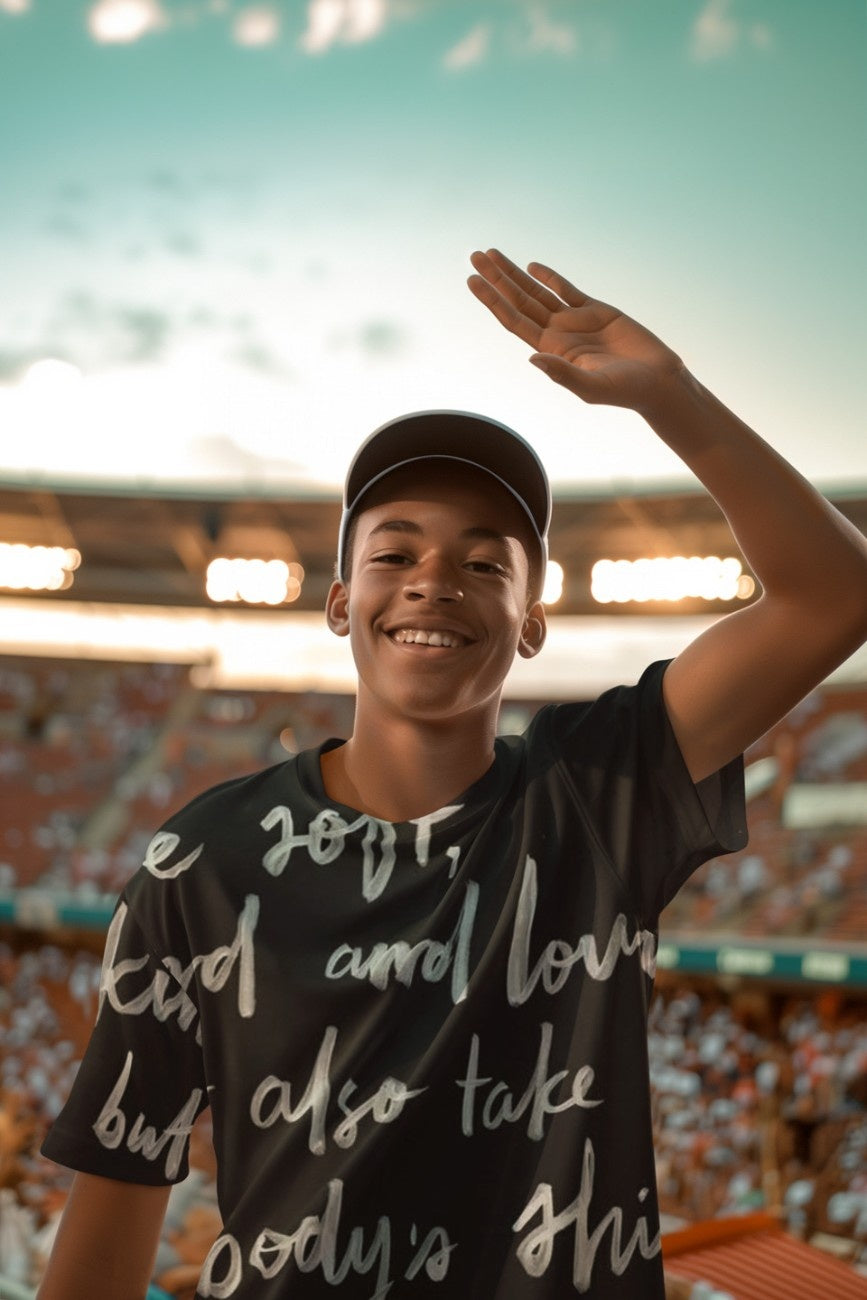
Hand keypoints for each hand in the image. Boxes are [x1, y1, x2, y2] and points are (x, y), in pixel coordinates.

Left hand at [468, 248, 684, 415]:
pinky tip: (532, 266)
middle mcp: (558, 334)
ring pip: (537, 291)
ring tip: (491, 255)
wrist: (657, 381)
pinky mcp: (595, 310)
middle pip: (519, 301)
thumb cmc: (625, 390)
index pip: (514, 320)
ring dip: (515, 274)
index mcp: (552, 350)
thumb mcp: (591, 386)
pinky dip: (549, 277)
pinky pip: (566, 290)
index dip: (493, 300)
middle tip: (475, 256)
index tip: (473, 281)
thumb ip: (562, 374)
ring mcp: (575, 321)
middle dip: (497, 279)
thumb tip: (532, 358)